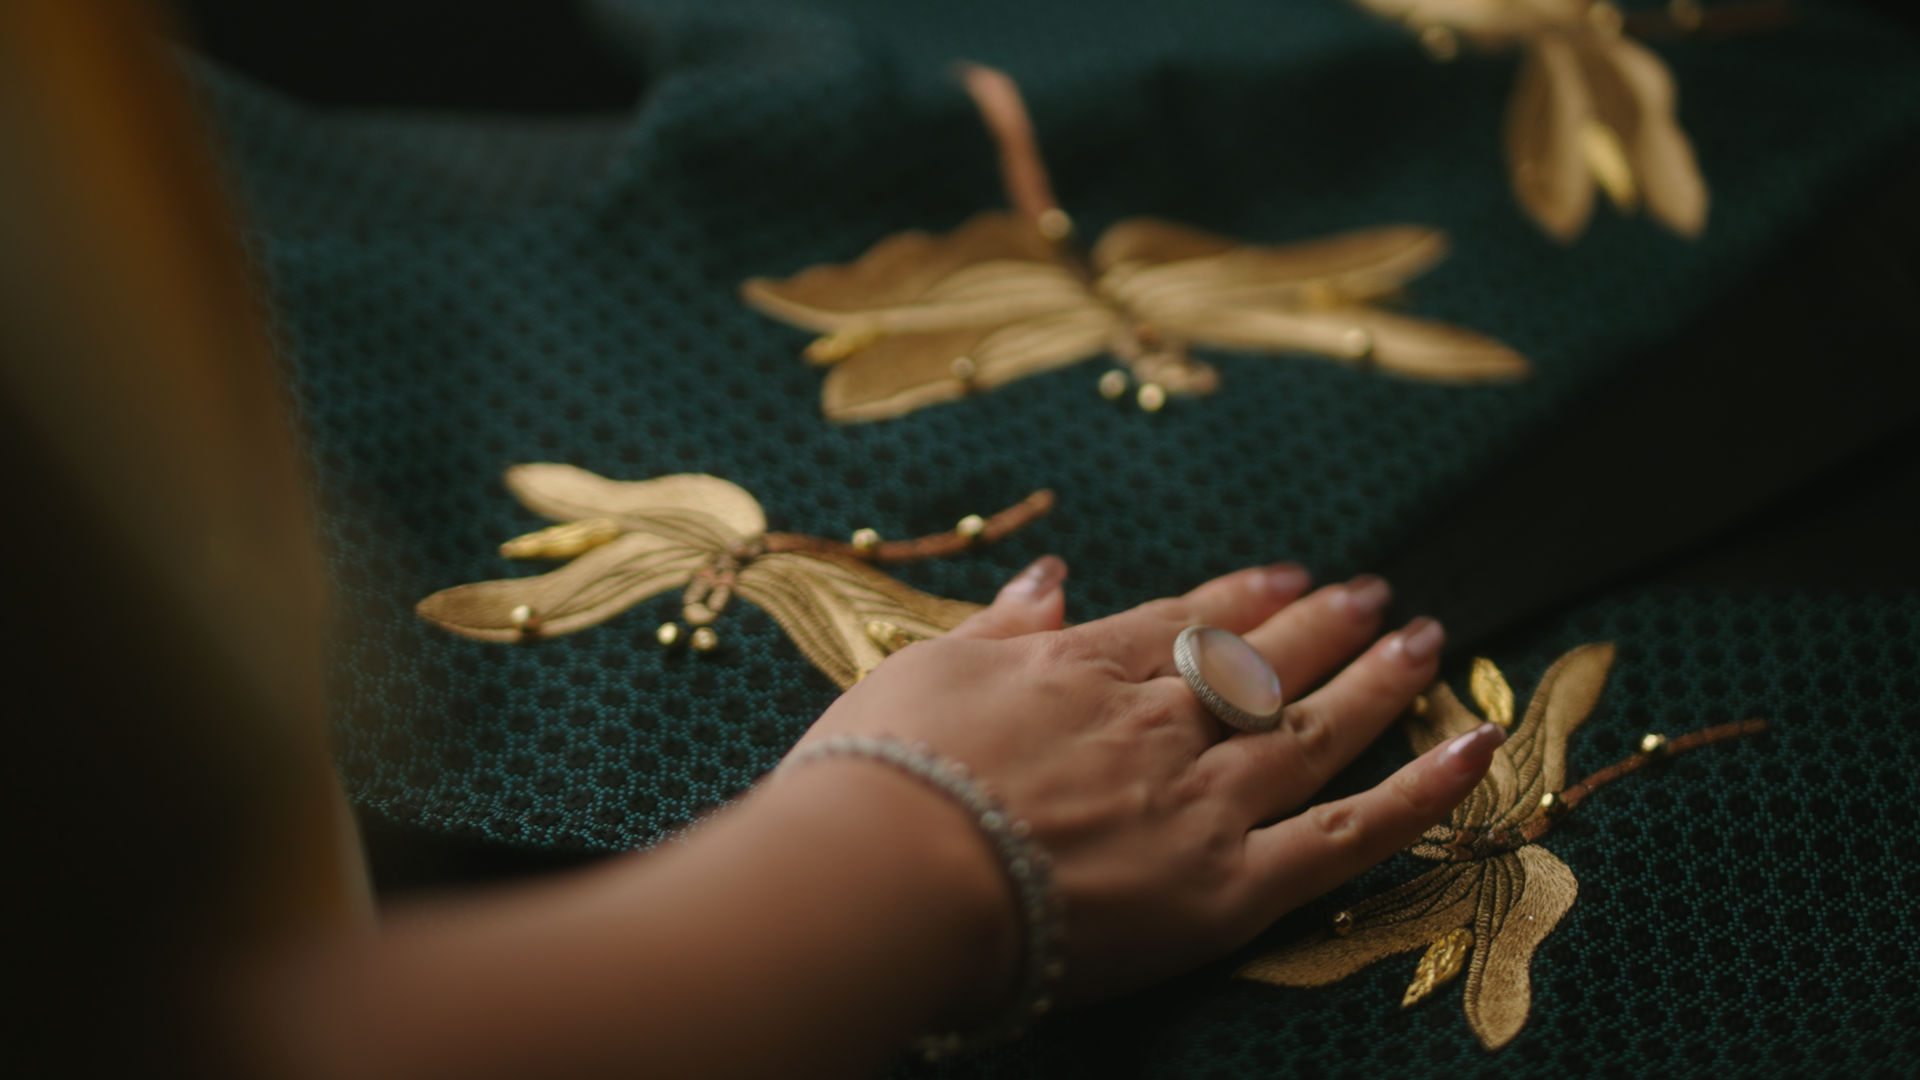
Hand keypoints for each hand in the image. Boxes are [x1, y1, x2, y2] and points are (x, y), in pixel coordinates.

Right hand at [796, 556, 1502, 1008]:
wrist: (884, 877)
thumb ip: (998, 626)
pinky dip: (1420, 791)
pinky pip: (1346, 835)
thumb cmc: (875, 776)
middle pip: (1258, 662)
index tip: (1285, 574)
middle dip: (1321, 622)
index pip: (1181, 623)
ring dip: (1377, 677)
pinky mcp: (1228, 887)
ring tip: (1426, 638)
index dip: (1240, 596)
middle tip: (1374, 592)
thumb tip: (1050, 576)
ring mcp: (1201, 799)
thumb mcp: (918, 670)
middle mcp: (1157, 721)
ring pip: (1312, 727)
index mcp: (1082, 671)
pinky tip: (1476, 747)